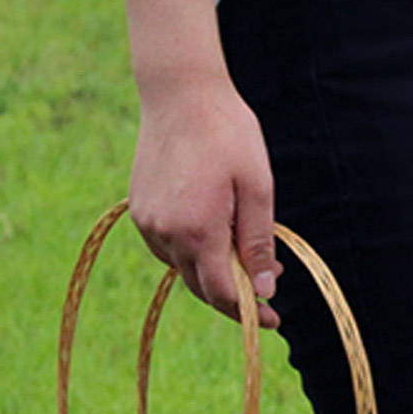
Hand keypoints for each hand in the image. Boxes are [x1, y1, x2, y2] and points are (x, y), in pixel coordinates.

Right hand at [113, 0, 281, 325]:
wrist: (180, 92)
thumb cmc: (228, 133)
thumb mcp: (257, 188)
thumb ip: (259, 243)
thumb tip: (266, 290)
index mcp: (197, 230)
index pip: (223, 293)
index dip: (250, 312)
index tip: (273, 321)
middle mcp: (165, 233)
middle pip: (202, 287)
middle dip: (235, 297)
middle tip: (268, 292)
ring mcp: (148, 222)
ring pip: (184, 270)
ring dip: (213, 274)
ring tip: (247, 258)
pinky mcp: (139, 210)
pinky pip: (169, 249)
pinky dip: (193, 254)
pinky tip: (215, 238)